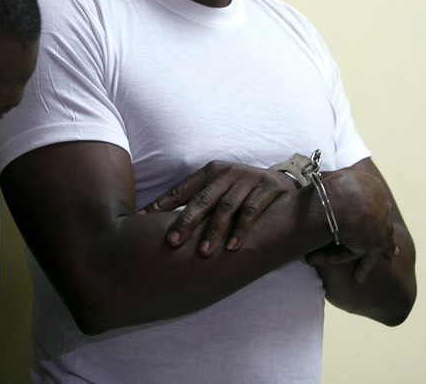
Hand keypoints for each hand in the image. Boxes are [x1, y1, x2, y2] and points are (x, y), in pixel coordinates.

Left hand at [139, 161, 297, 255]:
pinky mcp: (268, 188)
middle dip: (186, 221)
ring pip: (227, 207)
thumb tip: (156, 225)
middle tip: (172, 242)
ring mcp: (248, 179)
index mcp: (209, 172)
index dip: (160, 205)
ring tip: (204, 252)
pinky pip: (252, 211)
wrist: (284, 182)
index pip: (180, 190)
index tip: (141, 222)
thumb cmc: (241, 192)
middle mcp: (227, 173)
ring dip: (215, 230)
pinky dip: (242, 229)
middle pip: (202, 199)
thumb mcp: (218, 191)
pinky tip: (233, 247)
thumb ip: (195, 204)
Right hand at [305, 170, 395, 281]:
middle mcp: (381, 205)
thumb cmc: (332, 186)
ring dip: (380, 251)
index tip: (374, 212)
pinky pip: (369, 257)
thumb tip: (314, 179)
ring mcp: (380, 225)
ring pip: (382, 240)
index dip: (373, 206)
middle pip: (383, 220)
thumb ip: (325, 179)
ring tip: (382, 259)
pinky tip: (360, 277)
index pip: (374, 198)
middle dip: (386, 231)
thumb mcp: (328, 177)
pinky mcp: (375, 242)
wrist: (342, 200)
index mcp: (372, 186)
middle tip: (389, 241)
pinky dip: (363, 266)